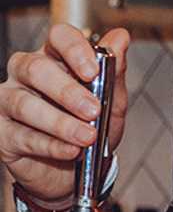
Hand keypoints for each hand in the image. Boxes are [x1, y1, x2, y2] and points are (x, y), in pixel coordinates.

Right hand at [0, 23, 130, 208]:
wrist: (74, 175)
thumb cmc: (88, 130)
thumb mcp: (110, 103)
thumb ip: (114, 72)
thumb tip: (121, 38)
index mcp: (54, 58)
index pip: (58, 37)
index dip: (74, 49)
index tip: (93, 70)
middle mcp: (25, 74)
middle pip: (36, 68)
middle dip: (67, 91)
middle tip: (93, 110)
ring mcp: (9, 101)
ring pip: (25, 104)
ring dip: (60, 123)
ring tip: (88, 137)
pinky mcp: (3, 132)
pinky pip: (22, 136)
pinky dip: (51, 145)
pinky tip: (71, 151)